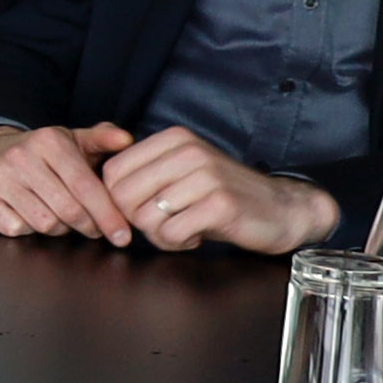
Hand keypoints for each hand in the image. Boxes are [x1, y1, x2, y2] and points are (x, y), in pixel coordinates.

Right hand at [0, 124, 131, 240]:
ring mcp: (0, 180)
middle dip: (89, 226)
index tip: (122, 235)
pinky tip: (33, 215)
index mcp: (48, 142)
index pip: (84, 186)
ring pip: (45, 223)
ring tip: (62, 217)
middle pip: (68, 210)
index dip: (107, 214)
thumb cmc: (43, 151)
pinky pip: (18, 228)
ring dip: (60, 228)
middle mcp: (22, 159)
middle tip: (95, 228)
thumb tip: (126, 140)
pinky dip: (30, 229)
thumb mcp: (73, 139)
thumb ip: (103, 138)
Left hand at [91, 121, 336, 253]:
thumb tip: (99, 197)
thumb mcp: (182, 174)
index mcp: (173, 140)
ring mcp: (205, 176)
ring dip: (160, 234)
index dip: (118, 201)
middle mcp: (188, 152)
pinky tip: (198, 235)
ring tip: (184, 228)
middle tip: (165, 224)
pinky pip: (172, 233)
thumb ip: (145, 177)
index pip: (112, 172)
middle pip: (123, 196)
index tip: (142, 210)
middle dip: (137, 220)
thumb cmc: (223, 197)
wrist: (283, 210)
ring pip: (146, 217)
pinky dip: (179, 242)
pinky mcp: (220, 204)